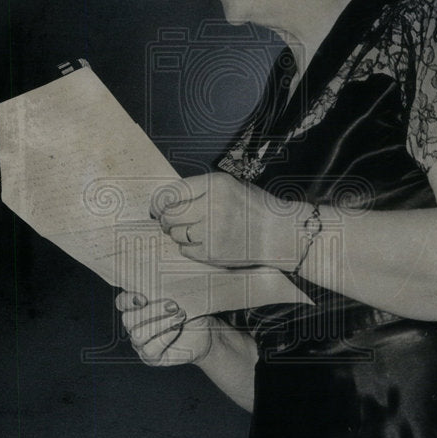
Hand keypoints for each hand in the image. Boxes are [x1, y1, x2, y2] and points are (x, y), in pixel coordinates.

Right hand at [115, 292, 214, 366]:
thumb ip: (168, 290)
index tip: (144, 298)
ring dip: (160, 324)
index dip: (128, 300)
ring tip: (179, 316)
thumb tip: (165, 281)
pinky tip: (177, 329)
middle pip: (128, 319)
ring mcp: (140, 343)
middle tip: (173, 305)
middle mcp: (135, 325)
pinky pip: (149, 349)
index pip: (122, 302)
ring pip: (138, 335)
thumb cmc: (191, 311)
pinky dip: (165, 337)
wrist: (205, 332)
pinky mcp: (150, 357)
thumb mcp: (181, 297)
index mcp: (137, 307)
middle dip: (151, 311)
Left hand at [150, 172, 297, 269]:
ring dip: (179, 234)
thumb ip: (200, 189)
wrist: (279, 233)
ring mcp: (212, 231)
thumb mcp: (229, 186)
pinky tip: (204, 242)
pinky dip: (189, 248)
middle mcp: (212, 206)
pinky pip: (185, 250)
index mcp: (215, 184)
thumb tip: (165, 200)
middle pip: (170, 215)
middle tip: (171, 221)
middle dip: (167, 219)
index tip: (157, 206)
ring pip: (176, 234)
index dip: (159, 201)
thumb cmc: (254, 208)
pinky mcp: (213, 253)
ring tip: (195, 231)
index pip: (172, 192)